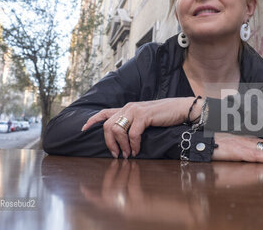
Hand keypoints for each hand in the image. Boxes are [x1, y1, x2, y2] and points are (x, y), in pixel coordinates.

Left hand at [81, 97, 200, 157]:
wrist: (180, 108)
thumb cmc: (163, 115)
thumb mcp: (144, 118)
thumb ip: (132, 123)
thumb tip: (122, 139)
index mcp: (126, 108)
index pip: (104, 112)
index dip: (92, 120)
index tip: (83, 128)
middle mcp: (128, 107)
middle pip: (107, 125)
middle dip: (109, 142)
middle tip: (116, 154)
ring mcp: (136, 110)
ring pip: (118, 130)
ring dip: (122, 146)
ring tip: (128, 155)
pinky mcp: (144, 116)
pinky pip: (133, 134)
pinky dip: (134, 145)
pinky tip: (137, 150)